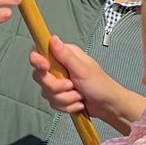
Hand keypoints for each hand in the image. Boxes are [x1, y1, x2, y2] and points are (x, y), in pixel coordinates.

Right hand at [30, 35, 145, 133]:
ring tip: (79, 96)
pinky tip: (78, 103)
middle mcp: (58, 67)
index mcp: (63, 55)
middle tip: (71, 85)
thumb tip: (52, 38)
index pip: (39, 52)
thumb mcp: (83, 69)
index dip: (37, 60)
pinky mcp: (59, 96)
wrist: (108, 106)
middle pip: (40, 77)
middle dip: (55, 86)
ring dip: (65, 98)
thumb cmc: (99, 84)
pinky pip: (53, 103)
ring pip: (46, 93)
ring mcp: (58, 83)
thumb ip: (65, 55)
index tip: (45, 68)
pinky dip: (67, 106)